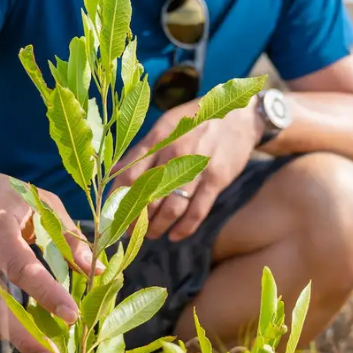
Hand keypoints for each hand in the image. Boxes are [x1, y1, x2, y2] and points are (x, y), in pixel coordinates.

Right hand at [0, 170, 95, 352]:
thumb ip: (67, 234)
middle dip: (25, 336)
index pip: (20, 266)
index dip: (47, 294)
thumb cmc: (2, 196)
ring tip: (46, 351)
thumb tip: (97, 269)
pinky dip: (3, 329)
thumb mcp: (38, 201)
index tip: (72, 316)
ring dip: (16, 339)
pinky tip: (25, 331)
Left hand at [110, 97, 262, 241]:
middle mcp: (173, 153)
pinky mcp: (216, 179)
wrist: (240, 116)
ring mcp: (196, 167)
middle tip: (130, 232)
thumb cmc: (197, 120)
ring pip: (170, 208)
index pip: (128, 175)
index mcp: (157, 138)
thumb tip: (114, 172)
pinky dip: (183, 228)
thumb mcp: (167, 125)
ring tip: (151, 234)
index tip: (112, 216)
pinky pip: (196, 211)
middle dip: (135, 220)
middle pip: (146, 196)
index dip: (117, 201)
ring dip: (157, 227)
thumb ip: (143, 150)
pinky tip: (175, 236)